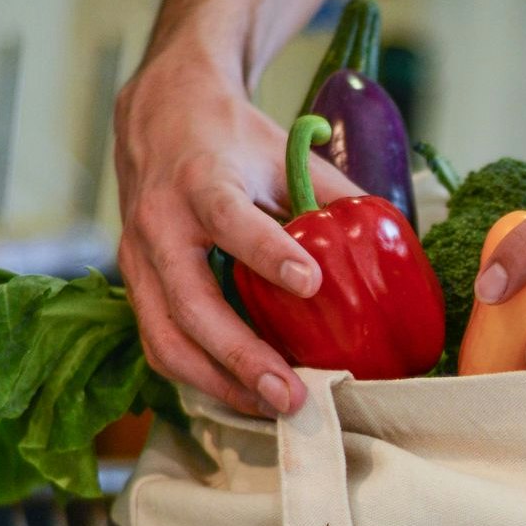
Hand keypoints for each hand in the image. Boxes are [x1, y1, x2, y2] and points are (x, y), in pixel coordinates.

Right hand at [114, 51, 362, 415]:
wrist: (158, 117)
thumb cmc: (230, 139)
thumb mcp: (281, 153)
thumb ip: (328, 198)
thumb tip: (388, 247)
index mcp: (201, 180)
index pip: (230, 218)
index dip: (267, 253)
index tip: (310, 284)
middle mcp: (159, 224)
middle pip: (190, 302)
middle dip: (241, 356)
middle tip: (292, 393)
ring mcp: (139, 260)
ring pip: (166, 338)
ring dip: (220, 383)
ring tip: (273, 408)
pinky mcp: (137, 287)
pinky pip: (160, 344)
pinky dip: (201, 378)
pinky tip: (244, 394)